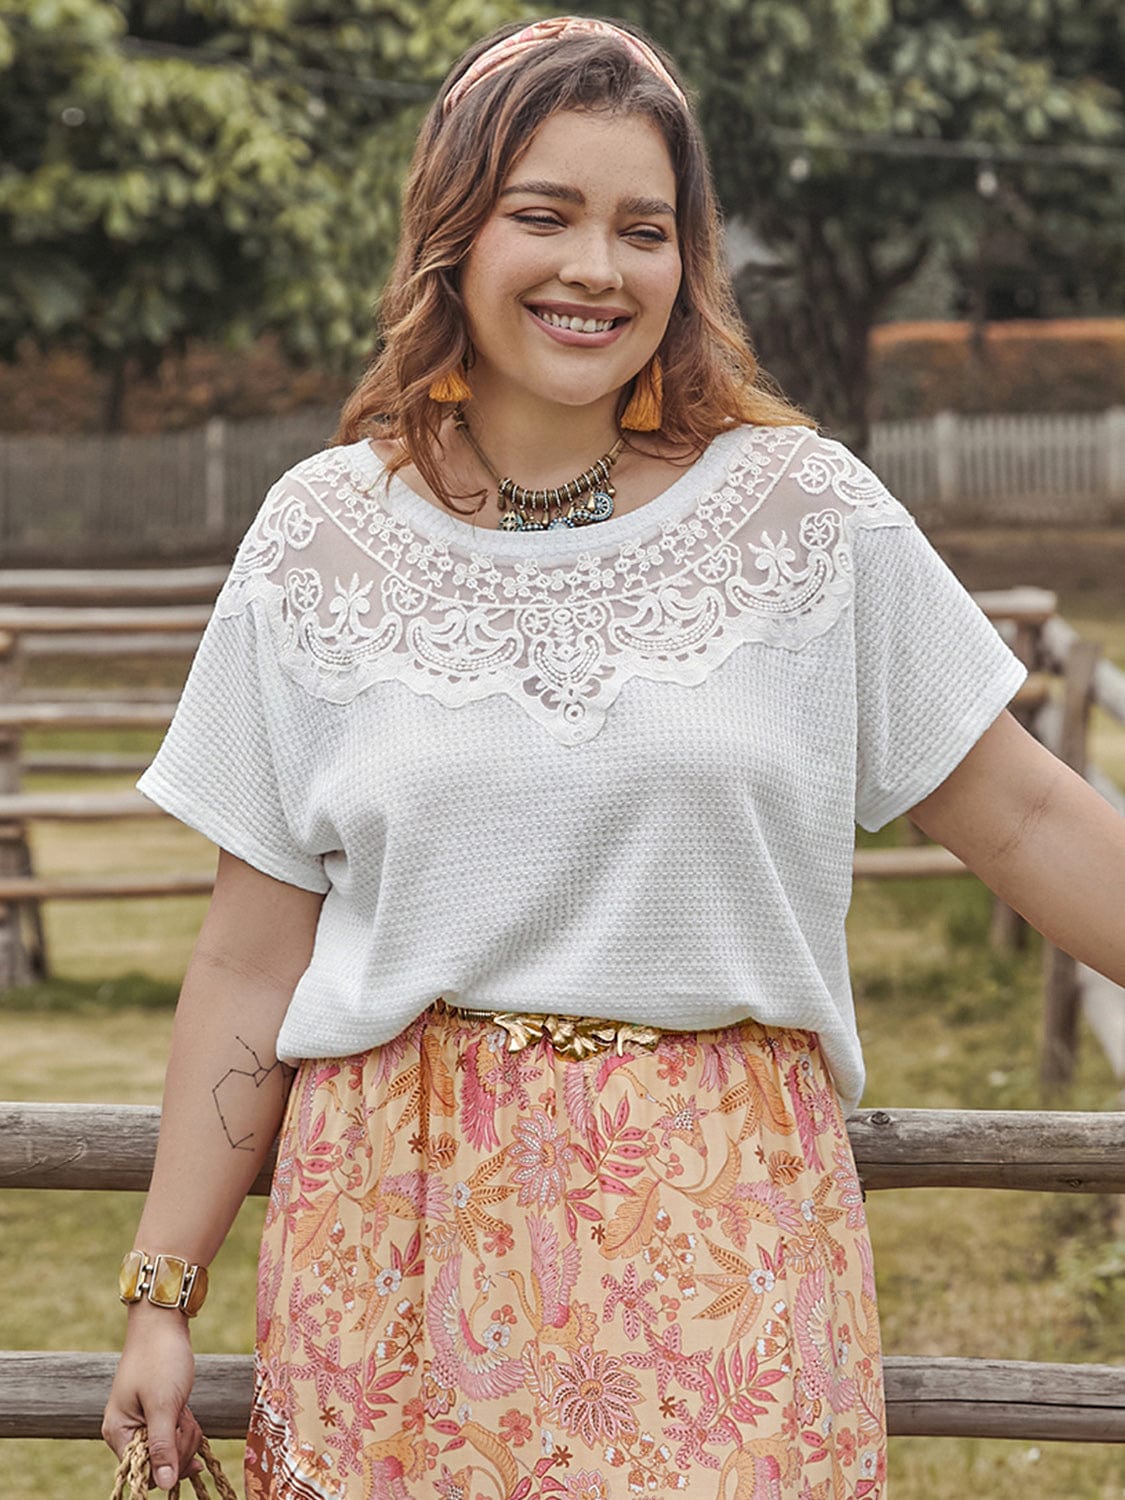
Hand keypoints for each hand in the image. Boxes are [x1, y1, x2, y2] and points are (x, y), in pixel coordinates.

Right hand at [102, 1305, 204, 1490]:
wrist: (163, 1322)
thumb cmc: (160, 1359)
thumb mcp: (164, 1404)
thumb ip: (163, 1447)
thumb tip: (165, 1484)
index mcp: (118, 1433)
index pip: (144, 1472)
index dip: (168, 1461)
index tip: (179, 1433)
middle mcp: (125, 1432)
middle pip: (160, 1463)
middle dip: (180, 1443)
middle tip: (183, 1415)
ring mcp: (141, 1424)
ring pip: (171, 1449)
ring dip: (185, 1432)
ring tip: (183, 1407)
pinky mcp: (155, 1416)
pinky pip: (174, 1435)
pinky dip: (184, 1425)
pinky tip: (185, 1409)